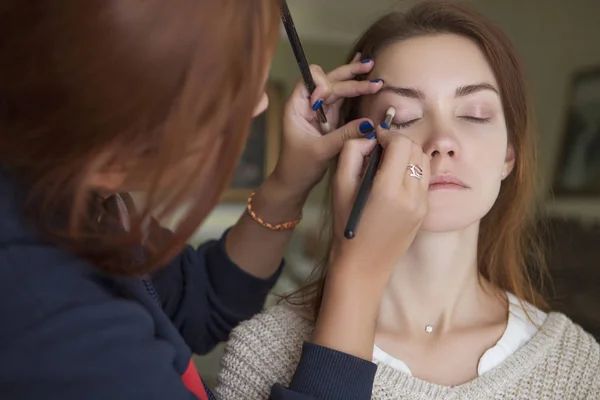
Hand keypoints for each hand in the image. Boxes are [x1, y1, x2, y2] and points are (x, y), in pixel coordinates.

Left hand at [270, 54, 383, 197]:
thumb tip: (369, 124)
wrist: (294, 182)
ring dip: (354, 78)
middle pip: (328, 80)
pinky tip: (365, 78)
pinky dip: (354, 90)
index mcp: (296, 107)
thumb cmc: (299, 167)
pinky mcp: (330, 118)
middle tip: (369, 69)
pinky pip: (343, 99)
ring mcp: (320, 110)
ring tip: (371, 66)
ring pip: (337, 87)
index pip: (309, 81)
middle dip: (348, 75)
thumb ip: (344, 135)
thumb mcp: (321, 151)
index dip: (322, 84)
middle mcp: (307, 104)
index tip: (325, 97)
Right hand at [331, 125, 430, 281]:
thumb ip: (352, 154)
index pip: (401, 144)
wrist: (363, 264)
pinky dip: (411, 170)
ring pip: (423, 162)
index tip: (374, 139)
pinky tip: (394, 181)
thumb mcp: (340, 186)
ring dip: (407, 155)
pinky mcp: (425, 211)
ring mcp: (422, 204)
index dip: (387, 135)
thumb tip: (369, 138)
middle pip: (415, 149)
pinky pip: (423, 179)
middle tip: (380, 150)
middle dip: (398, 142)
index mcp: (388, 189)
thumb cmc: (347, 226)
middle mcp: (411, 196)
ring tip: (387, 164)